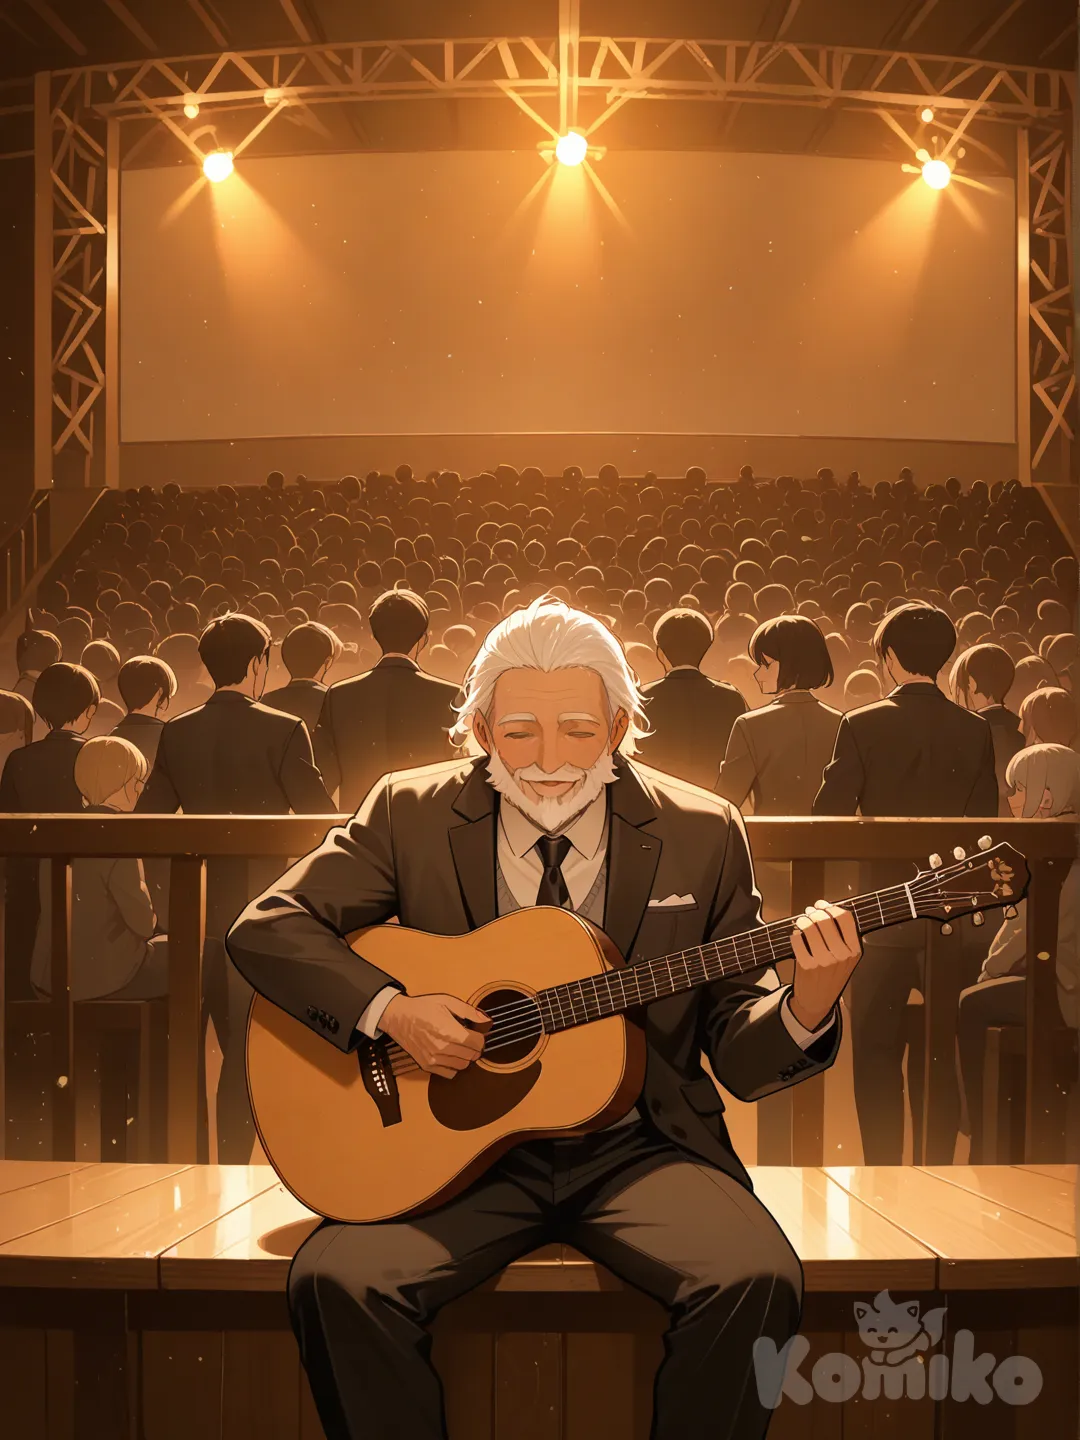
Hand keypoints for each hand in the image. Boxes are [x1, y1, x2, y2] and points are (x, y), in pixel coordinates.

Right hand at [380, 993, 490, 1078]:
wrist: (398, 1017)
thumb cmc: (422, 1008)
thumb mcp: (447, 1002)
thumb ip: (469, 1012)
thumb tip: (486, 1021)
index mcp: (449, 1031)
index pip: (477, 1043)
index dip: (480, 1037)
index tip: (477, 1033)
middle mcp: (442, 1048)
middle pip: (472, 1055)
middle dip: (474, 1047)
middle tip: (469, 1038)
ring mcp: (434, 1059)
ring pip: (463, 1066)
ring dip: (465, 1057)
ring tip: (459, 1046)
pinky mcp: (427, 1066)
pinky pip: (450, 1074)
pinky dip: (454, 1066)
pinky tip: (450, 1054)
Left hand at [789, 900, 861, 1032]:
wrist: (818, 1000)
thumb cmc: (832, 976)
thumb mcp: (847, 958)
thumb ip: (843, 937)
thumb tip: (827, 909)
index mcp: (854, 950)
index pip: (845, 918)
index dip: (831, 907)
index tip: (823, 905)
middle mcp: (841, 955)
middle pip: (825, 920)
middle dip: (814, 912)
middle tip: (809, 912)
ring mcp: (823, 960)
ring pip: (810, 927)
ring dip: (803, 919)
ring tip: (802, 920)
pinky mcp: (806, 964)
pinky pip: (797, 939)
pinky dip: (795, 933)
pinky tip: (797, 935)